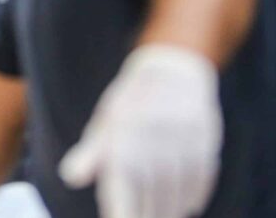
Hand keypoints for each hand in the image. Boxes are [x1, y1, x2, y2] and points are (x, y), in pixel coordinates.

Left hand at [60, 45, 221, 217]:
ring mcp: (181, 145)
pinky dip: (192, 198)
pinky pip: (200, 182)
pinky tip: (185, 207)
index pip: (121, 194)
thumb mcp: (105, 123)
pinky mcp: (205, 144)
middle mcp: (152, 144)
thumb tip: (70, 178)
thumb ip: (90, 154)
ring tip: (162, 217)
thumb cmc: (129, 104)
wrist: (171, 70)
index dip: (120, 214)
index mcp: (122, 140)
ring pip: (178, 196)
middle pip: (151, 201)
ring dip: (170, 212)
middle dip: (146, 216)